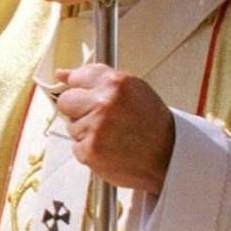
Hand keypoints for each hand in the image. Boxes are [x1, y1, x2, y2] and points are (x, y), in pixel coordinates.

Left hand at [52, 64, 174, 196]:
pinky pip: (76, 146)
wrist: (169, 156)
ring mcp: (95, 128)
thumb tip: (60, 74)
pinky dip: (89, 149)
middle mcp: (103, 104)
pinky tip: (110, 148)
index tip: (89, 96)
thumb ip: (94, 76)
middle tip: (102, 118)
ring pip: (71, 126)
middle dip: (78, 110)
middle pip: (65, 102)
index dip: (82, 89)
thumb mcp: (131, 88)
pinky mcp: (89, 151)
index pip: (76, 78)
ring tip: (112, 135)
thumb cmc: (150, 122)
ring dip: (86, 131)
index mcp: (114, 83)